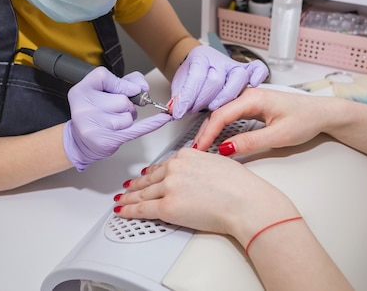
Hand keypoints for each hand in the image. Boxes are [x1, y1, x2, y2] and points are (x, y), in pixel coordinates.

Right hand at [64, 67, 172, 170]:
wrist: (80, 141)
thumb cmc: (94, 114)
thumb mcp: (101, 92)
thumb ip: (124, 81)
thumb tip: (143, 86)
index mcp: (81, 91)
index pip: (104, 76)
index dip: (120, 83)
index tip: (129, 89)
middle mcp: (83, 108)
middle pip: (121, 100)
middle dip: (125, 105)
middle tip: (115, 111)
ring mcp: (93, 125)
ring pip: (127, 117)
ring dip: (127, 119)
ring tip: (114, 122)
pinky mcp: (105, 140)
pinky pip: (137, 129)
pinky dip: (153, 123)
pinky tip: (163, 118)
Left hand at [114, 148, 297, 240]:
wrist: (245, 201)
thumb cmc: (240, 186)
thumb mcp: (218, 163)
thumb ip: (200, 167)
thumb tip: (194, 176)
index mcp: (186, 155)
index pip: (163, 165)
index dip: (151, 173)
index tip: (144, 175)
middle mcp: (175, 168)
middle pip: (150, 179)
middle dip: (136, 185)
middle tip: (127, 188)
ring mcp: (169, 187)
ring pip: (143, 193)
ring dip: (129, 198)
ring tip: (121, 200)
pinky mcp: (167, 207)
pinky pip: (143, 209)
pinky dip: (129, 210)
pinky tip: (122, 211)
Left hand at [169, 45, 268, 118]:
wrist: (196, 60)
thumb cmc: (190, 72)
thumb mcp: (179, 83)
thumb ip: (178, 97)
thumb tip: (174, 112)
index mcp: (200, 58)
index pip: (195, 78)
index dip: (187, 97)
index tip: (179, 112)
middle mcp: (219, 60)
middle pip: (216, 80)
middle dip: (203, 100)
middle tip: (194, 109)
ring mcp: (233, 65)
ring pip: (237, 78)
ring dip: (225, 97)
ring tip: (214, 107)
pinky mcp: (245, 70)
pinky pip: (257, 68)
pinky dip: (258, 75)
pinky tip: (253, 84)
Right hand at [193, 87, 329, 154]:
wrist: (323, 113)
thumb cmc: (306, 119)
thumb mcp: (279, 135)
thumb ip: (251, 142)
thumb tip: (226, 149)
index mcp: (253, 98)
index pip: (221, 115)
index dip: (208, 134)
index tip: (200, 149)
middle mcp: (249, 95)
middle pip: (217, 113)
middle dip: (205, 132)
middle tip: (196, 151)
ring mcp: (250, 99)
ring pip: (222, 113)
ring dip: (211, 129)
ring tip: (202, 146)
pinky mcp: (252, 105)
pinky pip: (229, 114)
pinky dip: (220, 126)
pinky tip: (216, 137)